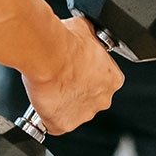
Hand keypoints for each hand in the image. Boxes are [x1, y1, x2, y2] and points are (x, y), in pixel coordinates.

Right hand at [21, 17, 124, 134]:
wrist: (46, 55)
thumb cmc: (65, 43)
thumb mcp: (85, 30)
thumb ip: (90, 38)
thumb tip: (86, 32)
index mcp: (113, 79)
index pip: (101, 81)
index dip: (85, 74)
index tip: (74, 69)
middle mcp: (102, 100)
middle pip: (88, 99)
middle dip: (74, 91)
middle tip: (60, 78)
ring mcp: (83, 115)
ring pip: (72, 112)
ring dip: (62, 103)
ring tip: (49, 87)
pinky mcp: (63, 125)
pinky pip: (55, 123)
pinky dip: (48, 115)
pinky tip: (43, 100)